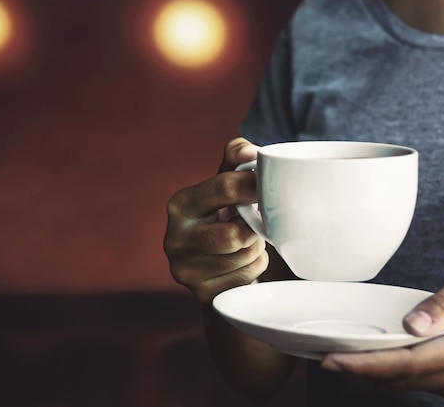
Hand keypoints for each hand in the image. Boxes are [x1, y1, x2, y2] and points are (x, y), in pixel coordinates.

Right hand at [164, 138, 267, 302]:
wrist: (212, 264)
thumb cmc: (223, 215)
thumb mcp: (225, 184)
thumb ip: (236, 158)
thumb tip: (248, 150)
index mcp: (180, 205)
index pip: (224, 188)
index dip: (254, 185)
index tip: (269, 186)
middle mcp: (174, 239)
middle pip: (235, 234)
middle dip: (253, 228)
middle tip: (256, 222)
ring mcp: (185, 270)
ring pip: (245, 257)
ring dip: (257, 247)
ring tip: (248, 240)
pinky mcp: (201, 293)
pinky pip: (247, 277)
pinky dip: (255, 267)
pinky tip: (244, 260)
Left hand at [321, 258, 443, 406]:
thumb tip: (412, 325)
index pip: (411, 363)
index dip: (368, 365)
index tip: (334, 360)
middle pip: (408, 380)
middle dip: (364, 371)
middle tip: (328, 360)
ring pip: (417, 387)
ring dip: (380, 376)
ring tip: (348, 361)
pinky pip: (430, 388)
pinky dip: (404, 377)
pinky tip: (383, 364)